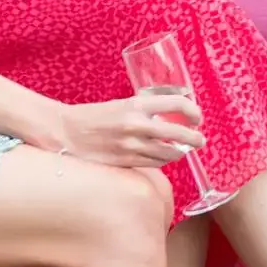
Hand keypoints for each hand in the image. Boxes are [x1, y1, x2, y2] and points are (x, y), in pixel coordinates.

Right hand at [55, 93, 204, 168]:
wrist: (66, 133)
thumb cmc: (94, 117)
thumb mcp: (123, 104)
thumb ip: (146, 109)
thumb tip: (171, 114)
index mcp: (137, 104)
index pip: (178, 103)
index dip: (193, 110)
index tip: (197, 118)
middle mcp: (137, 124)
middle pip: (179, 132)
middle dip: (194, 138)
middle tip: (200, 140)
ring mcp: (131, 145)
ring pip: (168, 153)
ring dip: (178, 152)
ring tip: (180, 151)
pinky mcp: (125, 162)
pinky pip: (153, 164)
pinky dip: (162, 161)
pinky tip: (162, 157)